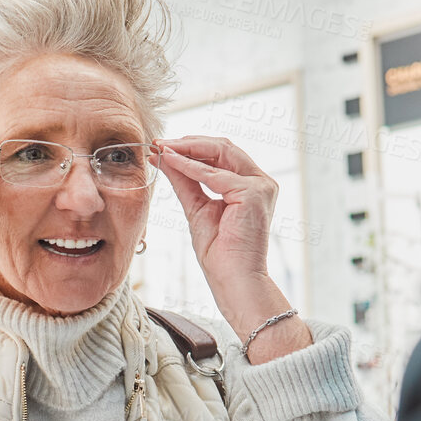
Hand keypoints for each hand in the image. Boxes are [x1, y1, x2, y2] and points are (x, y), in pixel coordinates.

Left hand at [157, 135, 277, 292]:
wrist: (232, 278)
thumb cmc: (219, 253)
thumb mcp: (196, 207)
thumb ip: (184, 181)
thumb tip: (165, 157)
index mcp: (250, 186)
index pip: (221, 155)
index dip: (191, 147)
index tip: (162, 147)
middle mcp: (260, 182)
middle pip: (223, 147)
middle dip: (188, 142)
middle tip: (159, 143)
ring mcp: (260, 186)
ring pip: (221, 152)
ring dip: (188, 148)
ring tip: (162, 148)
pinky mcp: (253, 193)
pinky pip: (214, 174)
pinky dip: (189, 166)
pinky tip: (170, 160)